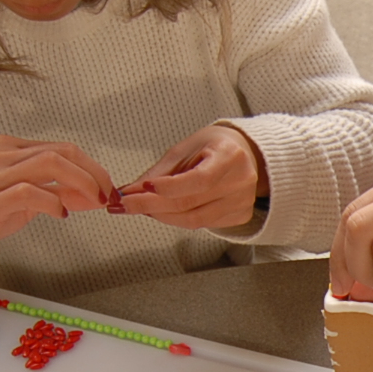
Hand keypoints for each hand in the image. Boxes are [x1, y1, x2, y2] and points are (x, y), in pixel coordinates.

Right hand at [0, 136, 118, 268]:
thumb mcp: (18, 202)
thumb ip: (50, 194)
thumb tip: (87, 196)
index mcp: (8, 149)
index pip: (61, 148)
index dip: (91, 168)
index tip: (107, 188)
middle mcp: (0, 155)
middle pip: (61, 152)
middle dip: (93, 173)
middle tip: (107, 195)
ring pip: (49, 164)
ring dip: (80, 183)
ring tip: (92, 202)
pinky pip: (28, 192)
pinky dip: (52, 201)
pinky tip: (61, 215)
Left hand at [115, 123, 269, 230]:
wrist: (245, 154)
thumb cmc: (212, 147)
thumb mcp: (184, 150)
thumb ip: (157, 173)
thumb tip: (128, 192)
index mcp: (229, 156)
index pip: (198, 180)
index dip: (167, 188)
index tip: (141, 188)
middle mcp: (241, 181)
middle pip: (191, 203)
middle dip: (152, 205)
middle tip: (127, 204)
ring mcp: (243, 202)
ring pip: (194, 220)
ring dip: (162, 216)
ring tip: (143, 207)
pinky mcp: (240, 216)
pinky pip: (203, 224)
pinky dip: (179, 220)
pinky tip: (166, 211)